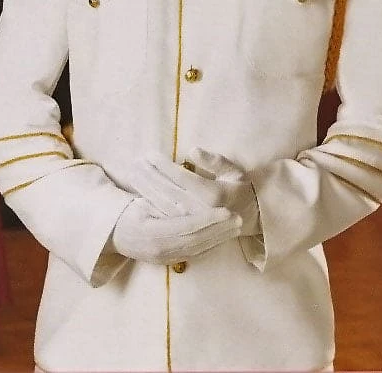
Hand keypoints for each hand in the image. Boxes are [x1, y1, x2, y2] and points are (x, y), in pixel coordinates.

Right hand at [112, 197, 241, 263]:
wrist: (114, 233)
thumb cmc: (127, 212)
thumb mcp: (140, 202)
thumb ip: (160, 198)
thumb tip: (182, 194)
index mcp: (152, 233)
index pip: (188, 227)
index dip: (209, 219)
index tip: (227, 210)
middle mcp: (160, 250)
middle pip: (197, 240)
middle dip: (219, 230)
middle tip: (239, 219)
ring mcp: (165, 257)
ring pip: (198, 248)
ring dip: (218, 237)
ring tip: (236, 226)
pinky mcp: (170, 260)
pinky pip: (194, 253)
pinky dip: (210, 244)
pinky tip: (223, 235)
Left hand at [131, 149, 260, 235]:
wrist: (248, 218)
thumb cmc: (239, 188)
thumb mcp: (234, 171)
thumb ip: (215, 161)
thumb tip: (192, 151)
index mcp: (212, 195)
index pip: (181, 177)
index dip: (163, 165)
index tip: (149, 154)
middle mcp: (200, 210)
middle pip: (168, 191)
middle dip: (150, 175)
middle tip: (135, 162)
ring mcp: (193, 222)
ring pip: (163, 204)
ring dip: (146, 188)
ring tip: (134, 173)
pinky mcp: (187, 231)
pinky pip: (165, 218)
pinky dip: (150, 206)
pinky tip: (138, 195)